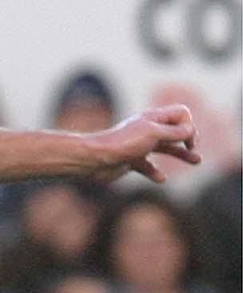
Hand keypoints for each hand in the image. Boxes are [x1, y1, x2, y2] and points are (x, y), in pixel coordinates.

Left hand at [83, 103, 200, 183]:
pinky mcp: (131, 161)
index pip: (180, 114)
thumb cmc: (123, 143)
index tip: (186, 138)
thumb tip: (190, 131)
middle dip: (189, 139)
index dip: (188, 124)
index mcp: (153, 118)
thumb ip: (174, 132)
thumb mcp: (153, 133)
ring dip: (181, 154)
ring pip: (165, 149)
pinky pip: (147, 166)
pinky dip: (155, 172)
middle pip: (175, 131)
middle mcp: (147, 130)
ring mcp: (139, 146)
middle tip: (195, 148)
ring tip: (197, 161)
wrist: (94, 159)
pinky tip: (161, 179)